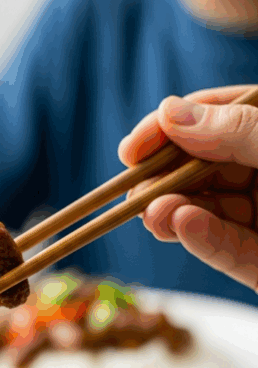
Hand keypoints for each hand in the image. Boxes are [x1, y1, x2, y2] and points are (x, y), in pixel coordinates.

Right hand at [118, 85, 257, 291]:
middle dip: (165, 179)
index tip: (131, 149)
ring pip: (212, 213)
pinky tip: (183, 227)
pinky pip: (233, 253)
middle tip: (134, 192)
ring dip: (177, 213)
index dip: (170, 128)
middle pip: (204, 169)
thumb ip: (237, 131)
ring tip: (153, 215)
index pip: (215, 118)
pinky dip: (207, 242)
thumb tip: (170, 113)